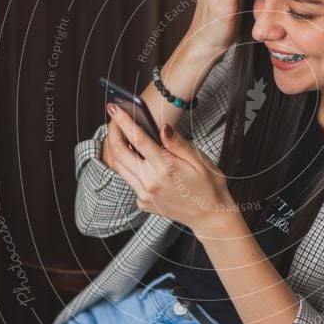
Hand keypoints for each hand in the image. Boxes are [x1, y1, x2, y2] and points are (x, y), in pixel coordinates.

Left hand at [105, 104, 232, 230]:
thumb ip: (177, 143)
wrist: (210, 215)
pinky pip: (130, 180)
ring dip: (118, 149)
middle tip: (114, 119)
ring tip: (123, 135)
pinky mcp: (143, 202)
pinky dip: (130, 166)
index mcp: (166, 168)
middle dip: (113, 132)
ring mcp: (145, 195)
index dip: (124, 121)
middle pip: (119, 153)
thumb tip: (162, 127)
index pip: (138, 139)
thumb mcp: (199, 159)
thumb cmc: (209, 185)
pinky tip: (140, 160)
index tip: (114, 107)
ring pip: (120, 167)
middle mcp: (151, 182)